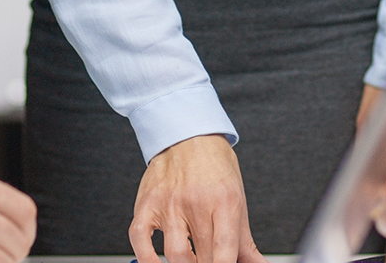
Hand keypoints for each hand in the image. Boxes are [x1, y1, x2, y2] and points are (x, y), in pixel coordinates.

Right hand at [131, 134, 267, 262]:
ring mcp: (169, 203)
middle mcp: (196, 201)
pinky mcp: (147, 204)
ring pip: (175, 254)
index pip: (225, 248)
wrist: (188, 135)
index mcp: (225, 200)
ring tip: (192, 262)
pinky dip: (147, 259)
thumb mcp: (238, 200)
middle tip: (210, 262)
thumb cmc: (214, 167)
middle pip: (203, 256)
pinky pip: (140, 239)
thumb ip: (245, 242)